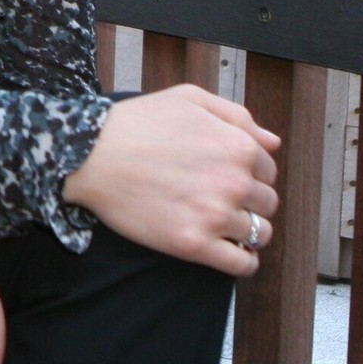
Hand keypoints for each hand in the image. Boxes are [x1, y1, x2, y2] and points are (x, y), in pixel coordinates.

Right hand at [61, 84, 281, 276]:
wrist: (90, 154)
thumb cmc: (136, 123)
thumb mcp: (188, 99)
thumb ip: (237, 115)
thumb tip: (272, 142)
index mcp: (238, 146)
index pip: (268, 170)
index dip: (249, 173)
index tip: (226, 176)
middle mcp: (234, 182)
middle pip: (266, 203)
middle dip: (249, 201)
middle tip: (219, 198)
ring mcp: (214, 216)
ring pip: (259, 234)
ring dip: (245, 230)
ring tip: (219, 223)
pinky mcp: (193, 244)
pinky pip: (242, 264)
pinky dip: (243, 261)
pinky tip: (227, 251)